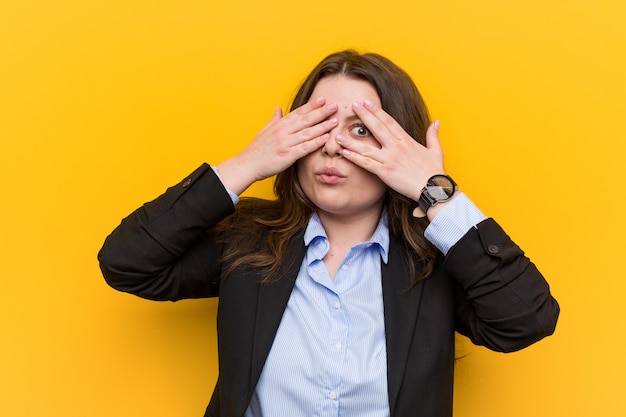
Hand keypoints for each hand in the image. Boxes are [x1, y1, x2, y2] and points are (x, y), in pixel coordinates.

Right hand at [217, 97, 337, 194]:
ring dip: (322, 126)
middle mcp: (283, 132)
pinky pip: (304, 147)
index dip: (311, 106)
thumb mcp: (264, 131)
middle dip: (321, 112)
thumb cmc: (256, 150)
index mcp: (279, 125)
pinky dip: (316, 142)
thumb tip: (278, 108)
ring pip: (307, 132)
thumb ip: (274, 119)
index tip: (322, 99)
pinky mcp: (287, 155)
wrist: (247, 165)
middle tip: (335, 106)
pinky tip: (325, 138)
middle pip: (305, 120)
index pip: (298, 112)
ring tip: (335, 121)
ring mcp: (285, 143)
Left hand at [336, 100, 445, 201]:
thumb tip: (436, 122)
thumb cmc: (434, 172)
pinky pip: (366, 164)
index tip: (367, 103)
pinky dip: (354, 158)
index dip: (377, 111)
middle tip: (352, 105)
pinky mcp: (385, 172)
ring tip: (338, 134)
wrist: (434, 188)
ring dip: (351, 141)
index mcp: (406, 140)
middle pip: (377, 128)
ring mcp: (389, 159)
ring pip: (366, 147)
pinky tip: (344, 153)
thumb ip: (432, 135)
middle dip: (364, 116)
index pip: (389, 122)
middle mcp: (396, 147)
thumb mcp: (436, 150)